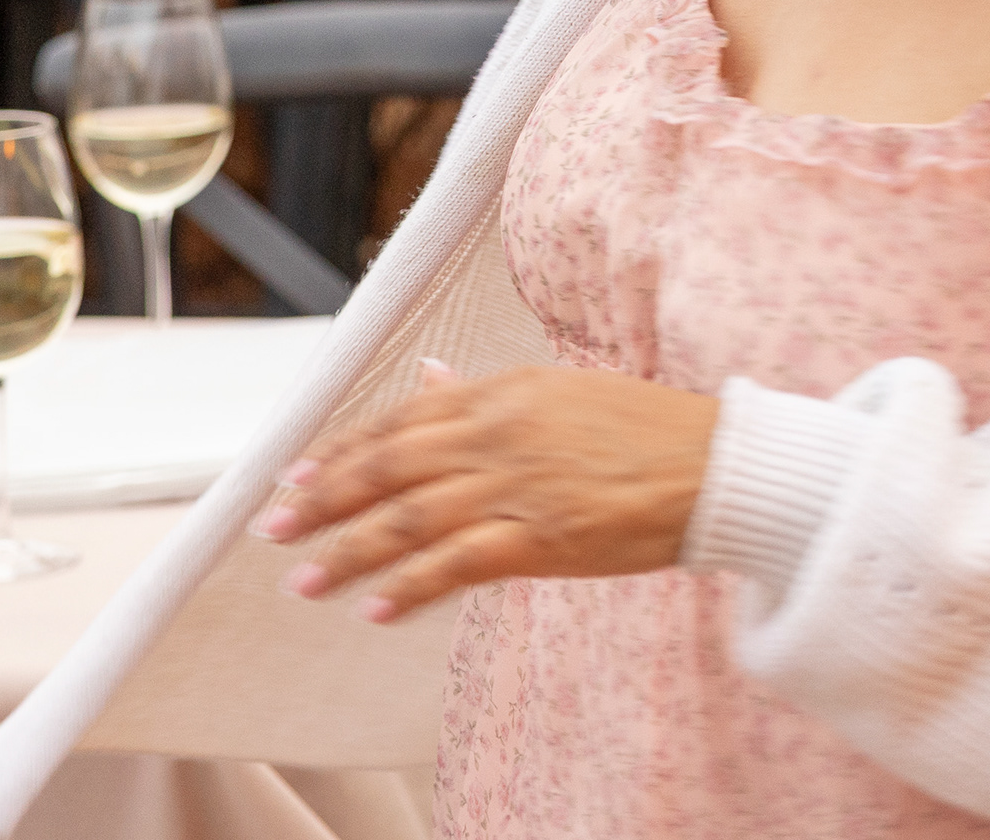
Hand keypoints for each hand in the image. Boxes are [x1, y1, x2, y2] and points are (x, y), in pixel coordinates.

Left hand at [255, 359, 715, 623]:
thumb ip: (487, 394)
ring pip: (406, 519)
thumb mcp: (561, 392)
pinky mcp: (540, 537)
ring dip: (348, 553)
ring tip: (306, 581)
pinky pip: (456, 565)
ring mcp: (516, 485)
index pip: (402, 419)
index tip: (297, 475)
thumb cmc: (647, 430)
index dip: (343, 450)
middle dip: (322, 500)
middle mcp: (499, 433)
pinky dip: (410, 588)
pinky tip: (375, 609)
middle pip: (387, 468)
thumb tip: (428, 379)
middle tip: (274, 529)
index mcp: (505, 391)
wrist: (716, 466)